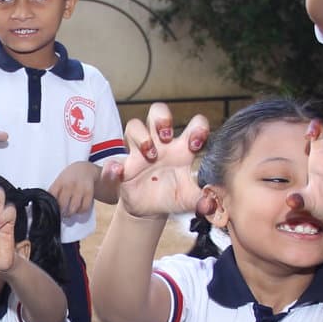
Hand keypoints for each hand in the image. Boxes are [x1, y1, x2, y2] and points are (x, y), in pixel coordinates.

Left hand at [49, 161, 99, 217]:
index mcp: (59, 182)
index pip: (52, 197)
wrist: (85, 169)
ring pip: (73, 208)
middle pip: (62, 205)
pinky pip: (84, 207)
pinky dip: (80, 211)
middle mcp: (69, 185)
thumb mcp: (59, 180)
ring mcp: (79, 189)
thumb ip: (53, 191)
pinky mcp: (88, 192)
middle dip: (60, 213)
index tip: (51, 211)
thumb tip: (46, 205)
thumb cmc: (69, 177)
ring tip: (68, 213)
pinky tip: (78, 209)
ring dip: (70, 213)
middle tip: (60, 214)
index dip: (50, 207)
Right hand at [104, 103, 209, 218]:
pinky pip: (112, 162)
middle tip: (167, 137)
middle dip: (162, 119)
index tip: (195, 144)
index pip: (193, 125)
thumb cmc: (174, 195)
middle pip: (158, 112)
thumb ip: (203, 200)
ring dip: (141, 136)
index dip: (197, 128)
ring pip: (135, 126)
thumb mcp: (191, 199)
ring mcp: (140, 151)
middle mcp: (161, 144)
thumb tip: (210, 204)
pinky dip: (113, 168)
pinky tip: (120, 174)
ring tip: (150, 155)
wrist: (152, 209)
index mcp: (182, 148)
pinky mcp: (124, 166)